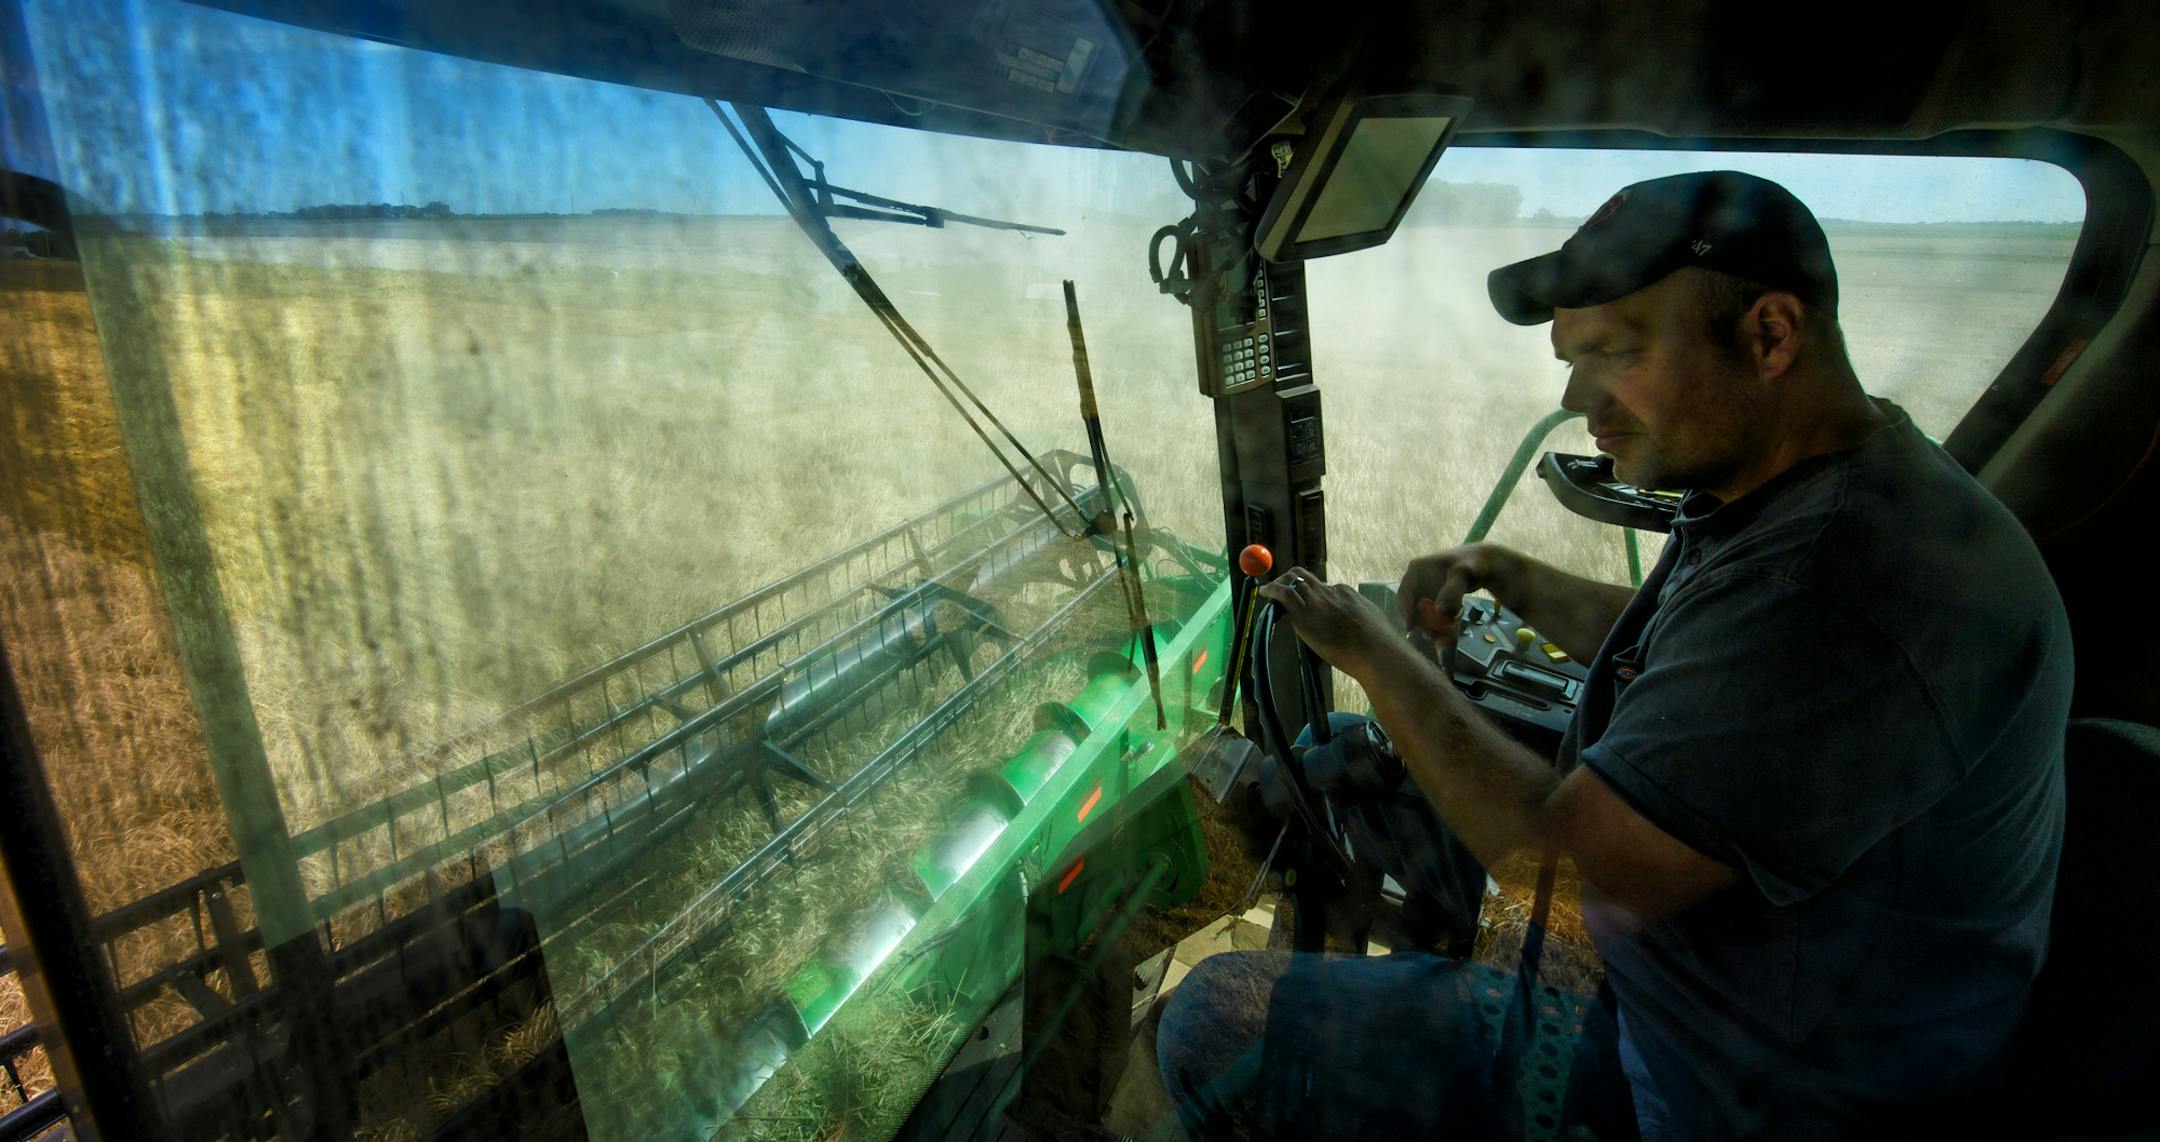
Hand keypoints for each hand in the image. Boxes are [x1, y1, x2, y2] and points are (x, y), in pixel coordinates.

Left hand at [1254, 567, 1407, 682]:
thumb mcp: (1372, 621)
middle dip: (1292, 580)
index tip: (1308, 603)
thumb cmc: (1379, 643)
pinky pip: (1283, 593)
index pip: (1324, 588)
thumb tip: (1361, 623)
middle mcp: (1330, 591)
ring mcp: (1316, 600)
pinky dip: (1271, 590)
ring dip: (1279, 584)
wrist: (1375, 649)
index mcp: (1346, 594)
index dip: (1314, 594)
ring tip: (1269, 590)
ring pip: (1292, 580)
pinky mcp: (1304, 612)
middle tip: (1283, 588)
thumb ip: (1361, 618)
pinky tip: (1264, 593)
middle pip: (1305, 577)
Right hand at [1398, 544, 1518, 645]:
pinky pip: (1429, 614)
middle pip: (1410, 605)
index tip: (1410, 628)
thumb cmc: (1472, 564)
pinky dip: (1437, 623)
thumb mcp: (1462, 573)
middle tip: (1432, 636)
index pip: (1404, 593)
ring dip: (1429, 625)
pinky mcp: (1432, 599)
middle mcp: (1416, 580)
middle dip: (1419, 622)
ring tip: (1443, 636)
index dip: (1405, 611)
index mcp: (1416, 569)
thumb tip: (1439, 611)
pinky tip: (1449, 629)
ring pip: (1420, 612)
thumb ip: (1452, 591)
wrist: (1483, 565)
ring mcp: (1423, 590)